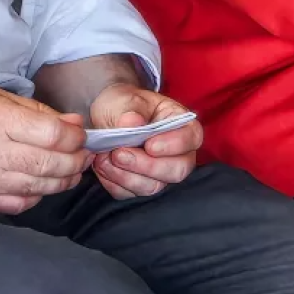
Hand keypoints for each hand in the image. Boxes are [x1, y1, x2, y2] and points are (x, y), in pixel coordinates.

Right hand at [0, 86, 90, 215]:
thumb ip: (35, 110)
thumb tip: (72, 123)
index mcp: (0, 118)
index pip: (52, 133)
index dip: (75, 136)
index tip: (81, 134)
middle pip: (51, 163)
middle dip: (77, 160)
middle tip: (85, 155)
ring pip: (41, 185)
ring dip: (65, 180)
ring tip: (72, 171)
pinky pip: (20, 203)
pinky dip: (37, 197)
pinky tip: (42, 186)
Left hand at [87, 85, 201, 200]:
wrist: (105, 117)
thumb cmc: (122, 105)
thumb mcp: (124, 99)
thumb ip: (130, 110)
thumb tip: (132, 123)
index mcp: (180, 123)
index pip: (191, 138)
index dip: (174, 145)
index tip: (149, 145)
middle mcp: (176, 152)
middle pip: (176, 170)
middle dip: (146, 166)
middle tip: (119, 154)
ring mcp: (160, 171)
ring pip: (153, 187)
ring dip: (125, 176)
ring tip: (104, 158)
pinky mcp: (141, 183)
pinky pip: (131, 193)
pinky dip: (114, 182)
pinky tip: (102, 165)